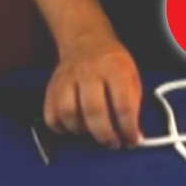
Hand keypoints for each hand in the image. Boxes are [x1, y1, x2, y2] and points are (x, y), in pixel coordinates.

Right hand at [43, 28, 142, 148]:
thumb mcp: (132, 76)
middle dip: (105, 135)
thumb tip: (134, 136)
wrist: (86, 41)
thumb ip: (134, 105)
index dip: (128, 129)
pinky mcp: (52, 88)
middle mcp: (89, 73)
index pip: (122, 105)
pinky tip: (75, 129)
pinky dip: (62, 129)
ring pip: (68, 114)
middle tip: (113, 144)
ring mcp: (67, 80)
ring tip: (93, 134)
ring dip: (82, 132)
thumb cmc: (112, 64)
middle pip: (94, 111)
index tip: (131, 141)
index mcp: (115, 69)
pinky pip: (51, 116)